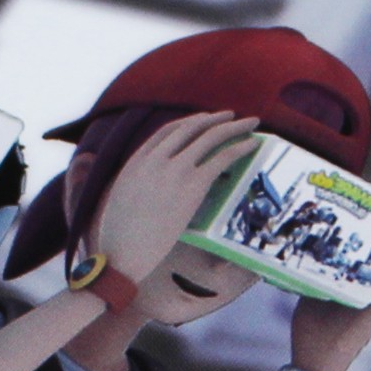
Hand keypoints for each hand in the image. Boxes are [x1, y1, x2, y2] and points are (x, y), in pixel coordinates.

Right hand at [89, 109, 259, 283]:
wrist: (121, 254)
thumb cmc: (118, 238)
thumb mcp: (121, 201)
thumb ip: (135, 185)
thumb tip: (147, 189)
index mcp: (136, 160)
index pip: (167, 132)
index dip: (190, 124)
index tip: (204, 121)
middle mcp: (156, 158)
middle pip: (191, 127)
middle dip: (214, 119)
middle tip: (231, 116)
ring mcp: (175, 169)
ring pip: (210, 137)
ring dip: (233, 127)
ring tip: (250, 123)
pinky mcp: (192, 184)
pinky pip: (222, 158)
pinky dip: (240, 148)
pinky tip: (252, 145)